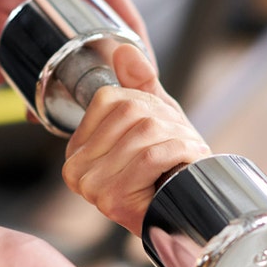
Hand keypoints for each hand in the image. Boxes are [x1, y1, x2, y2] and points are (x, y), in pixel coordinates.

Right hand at [63, 44, 209, 232]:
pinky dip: (180, 151)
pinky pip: (151, 156)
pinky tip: (190, 159)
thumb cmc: (168, 169)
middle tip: (183, 138)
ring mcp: (90, 187)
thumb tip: (124, 50)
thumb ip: (137, 85)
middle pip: (129, 113)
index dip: (146, 103)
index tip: (163, 124)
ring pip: (143, 132)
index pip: (110, 99)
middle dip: (166, 120)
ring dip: (178, 137)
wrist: (186, 215)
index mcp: (77, 148)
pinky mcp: (112, 200)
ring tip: (188, 149)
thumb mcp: (153, 120)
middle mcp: (75, 169)